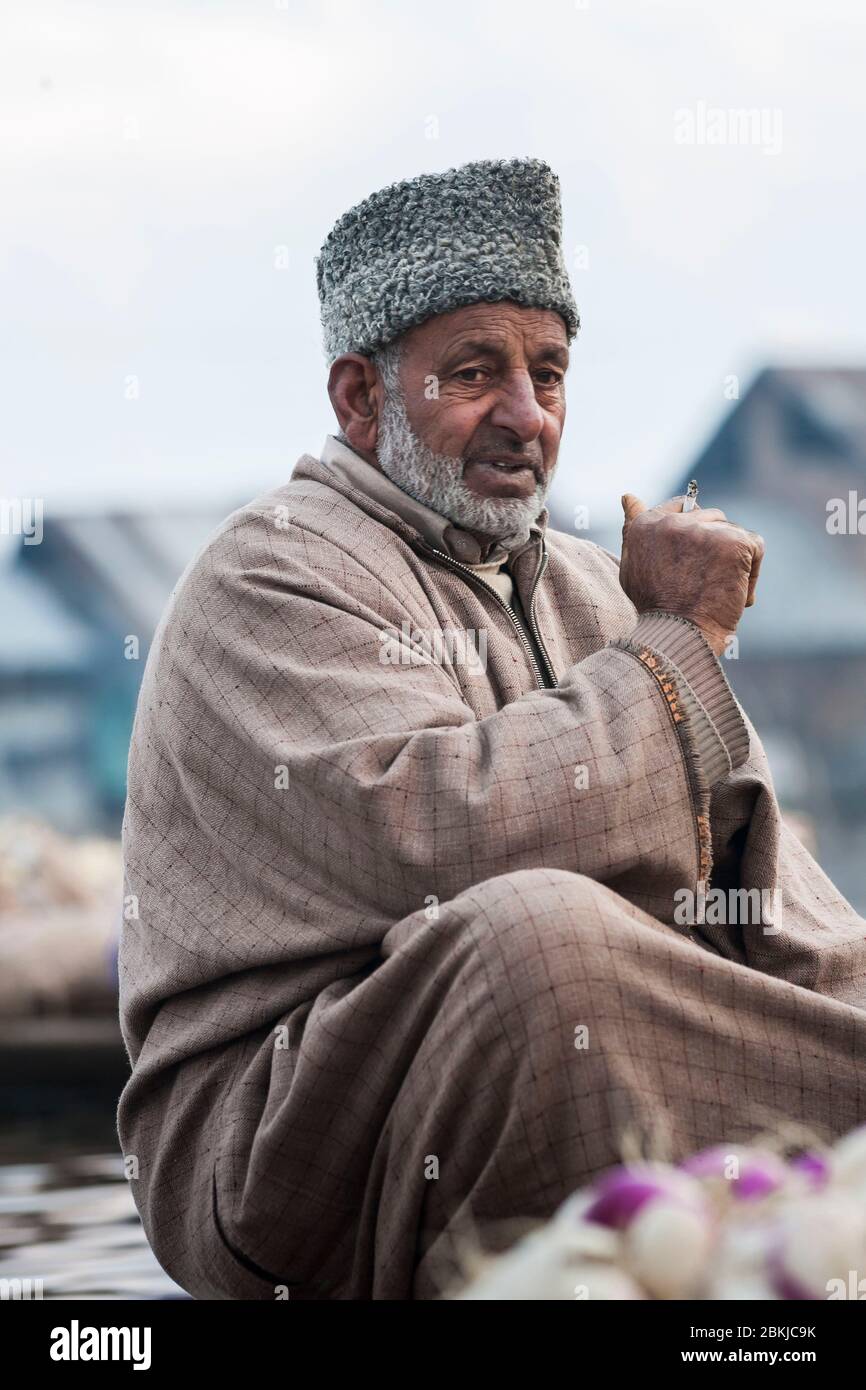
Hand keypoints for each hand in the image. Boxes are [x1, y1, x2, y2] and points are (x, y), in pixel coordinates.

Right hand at [619, 493, 764, 657]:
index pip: (681, 506)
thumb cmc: (655, 609)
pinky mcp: (733, 543)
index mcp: (645, 525)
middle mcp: (672, 522)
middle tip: (704, 583)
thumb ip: (633, 528)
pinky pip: (754, 547)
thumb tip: (628, 496)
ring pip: (734, 533)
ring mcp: (704, 531)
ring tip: (719, 592)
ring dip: (733, 561)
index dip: (694, 532)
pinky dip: (751, 573)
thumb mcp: (633, 565)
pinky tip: (736, 595)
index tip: (694, 560)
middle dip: (715, 547)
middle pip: (712, 518)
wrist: (677, 637)